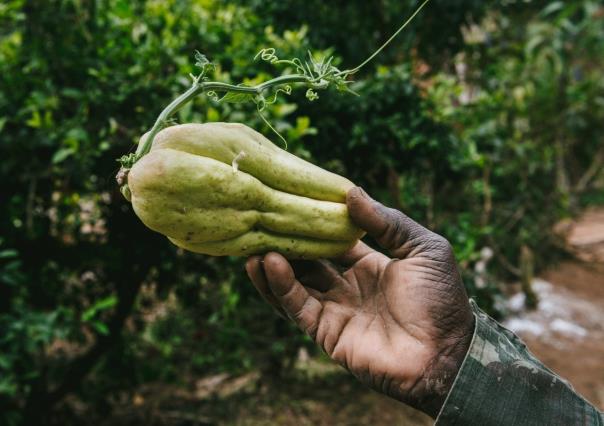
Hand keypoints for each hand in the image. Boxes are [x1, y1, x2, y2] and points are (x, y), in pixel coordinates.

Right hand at [245, 187, 473, 417]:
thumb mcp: (423, 249)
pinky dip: (280, 286)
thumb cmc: (442, 300)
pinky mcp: (326, 332)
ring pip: (295, 283)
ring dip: (274, 264)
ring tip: (253, 242)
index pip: (332, 241)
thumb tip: (351, 192)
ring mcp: (336, 310)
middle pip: (308, 260)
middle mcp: (348, 287)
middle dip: (287, 242)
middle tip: (263, 219)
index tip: (293, 201)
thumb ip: (388, 221)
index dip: (314, 223)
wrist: (446, 354)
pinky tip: (267, 263)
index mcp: (370, 266)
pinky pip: (297, 306)